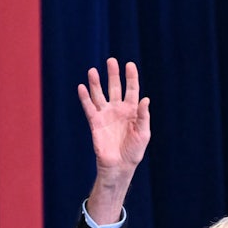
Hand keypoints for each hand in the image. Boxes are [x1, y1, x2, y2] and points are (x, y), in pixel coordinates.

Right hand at [77, 58, 150, 222]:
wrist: (119, 166)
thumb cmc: (134, 151)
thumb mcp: (143, 133)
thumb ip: (143, 116)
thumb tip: (145, 99)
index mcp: (132, 110)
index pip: (131, 89)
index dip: (131, 77)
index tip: (129, 65)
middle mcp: (118, 110)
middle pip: (114, 87)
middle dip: (113, 74)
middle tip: (111, 61)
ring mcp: (105, 115)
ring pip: (99, 95)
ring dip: (96, 83)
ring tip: (92, 71)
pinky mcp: (95, 123)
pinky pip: (89, 108)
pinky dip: (85, 98)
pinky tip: (81, 87)